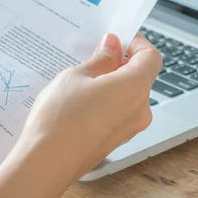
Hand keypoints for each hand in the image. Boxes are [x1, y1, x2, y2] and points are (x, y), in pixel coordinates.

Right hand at [14, 32, 161, 181]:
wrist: (47, 161)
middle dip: (119, 62)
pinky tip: (78, 99)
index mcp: (135, 87)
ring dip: (109, 81)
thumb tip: (113, 45)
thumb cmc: (60, 118)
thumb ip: (100, 59)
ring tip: (79, 77)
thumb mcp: (76, 76)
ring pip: (127, 95)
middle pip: (139, 76)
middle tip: (92, 53)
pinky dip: (104, 100)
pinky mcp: (115, 140)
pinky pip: (117, 111)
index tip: (118, 36)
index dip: (136, 43)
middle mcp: (139, 109)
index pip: (150, 57)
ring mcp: (129, 128)